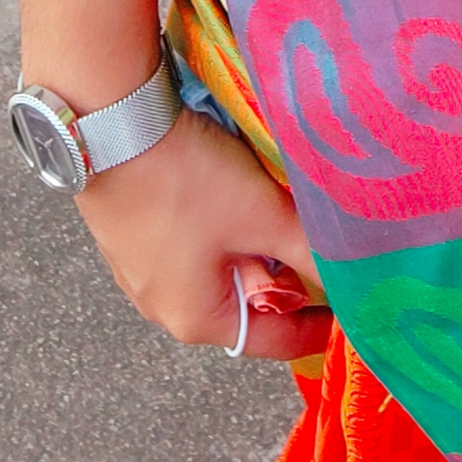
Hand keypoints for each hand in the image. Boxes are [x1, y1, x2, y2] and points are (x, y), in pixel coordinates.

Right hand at [75, 108, 333, 363]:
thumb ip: (309, 251)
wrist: (113, 123)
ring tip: (274, 207)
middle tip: (311, 242)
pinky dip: (220, 226)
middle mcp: (161, 304)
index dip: (316, 325)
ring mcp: (139, 268)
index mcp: (194, 319)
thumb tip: (348, 276)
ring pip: (216, 267)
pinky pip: (190, 242)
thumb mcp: (262, 216)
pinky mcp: (130, 230)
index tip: (347, 309)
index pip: (274, 339)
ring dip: (250, 245)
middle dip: (281, 275)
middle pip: (244, 302)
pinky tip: (231, 189)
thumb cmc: (185, 181)